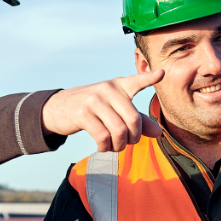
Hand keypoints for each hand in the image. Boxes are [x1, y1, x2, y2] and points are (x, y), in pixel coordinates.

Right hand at [41, 72, 164, 151]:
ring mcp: (94, 100)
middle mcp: (108, 90)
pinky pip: (103, 137)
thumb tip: (158, 133)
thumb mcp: (114, 110)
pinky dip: (105, 147)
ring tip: (114, 146)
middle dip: (134, 138)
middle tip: (127, 143)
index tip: (162, 74)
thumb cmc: (92, 110)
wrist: (58, 108)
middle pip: (133, 120)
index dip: (149, 78)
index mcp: (118, 86)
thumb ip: (138, 121)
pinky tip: (102, 146)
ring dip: (119, 146)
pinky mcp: (83, 114)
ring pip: (119, 131)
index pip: (137, 81)